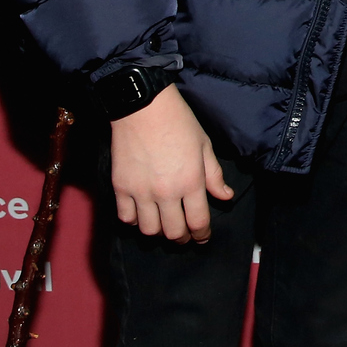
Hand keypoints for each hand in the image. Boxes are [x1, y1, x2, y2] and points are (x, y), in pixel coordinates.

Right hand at [109, 86, 234, 241]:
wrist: (143, 108)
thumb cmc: (179, 123)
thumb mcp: (204, 146)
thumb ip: (214, 176)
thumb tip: (225, 197)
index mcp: (191, 182)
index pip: (198, 222)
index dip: (202, 235)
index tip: (203, 237)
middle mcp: (166, 192)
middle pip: (174, 232)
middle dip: (182, 238)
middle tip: (185, 236)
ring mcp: (141, 192)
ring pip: (149, 230)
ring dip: (159, 232)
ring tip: (164, 225)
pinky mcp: (121, 188)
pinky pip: (126, 218)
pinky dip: (135, 221)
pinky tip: (142, 214)